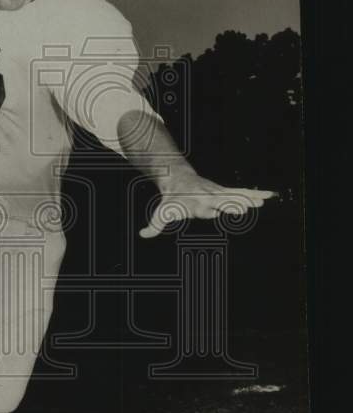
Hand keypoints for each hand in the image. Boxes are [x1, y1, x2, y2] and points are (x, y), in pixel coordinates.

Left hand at [139, 171, 276, 238]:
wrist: (177, 177)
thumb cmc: (171, 199)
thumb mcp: (161, 212)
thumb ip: (154, 225)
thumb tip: (142, 235)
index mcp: (194, 203)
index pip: (201, 207)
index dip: (206, 210)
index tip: (213, 212)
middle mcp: (207, 197)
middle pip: (220, 200)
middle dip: (230, 204)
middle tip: (243, 208)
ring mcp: (217, 192)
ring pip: (235, 194)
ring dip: (249, 198)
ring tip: (264, 201)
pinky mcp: (224, 191)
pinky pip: (242, 192)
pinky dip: (255, 193)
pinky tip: (270, 196)